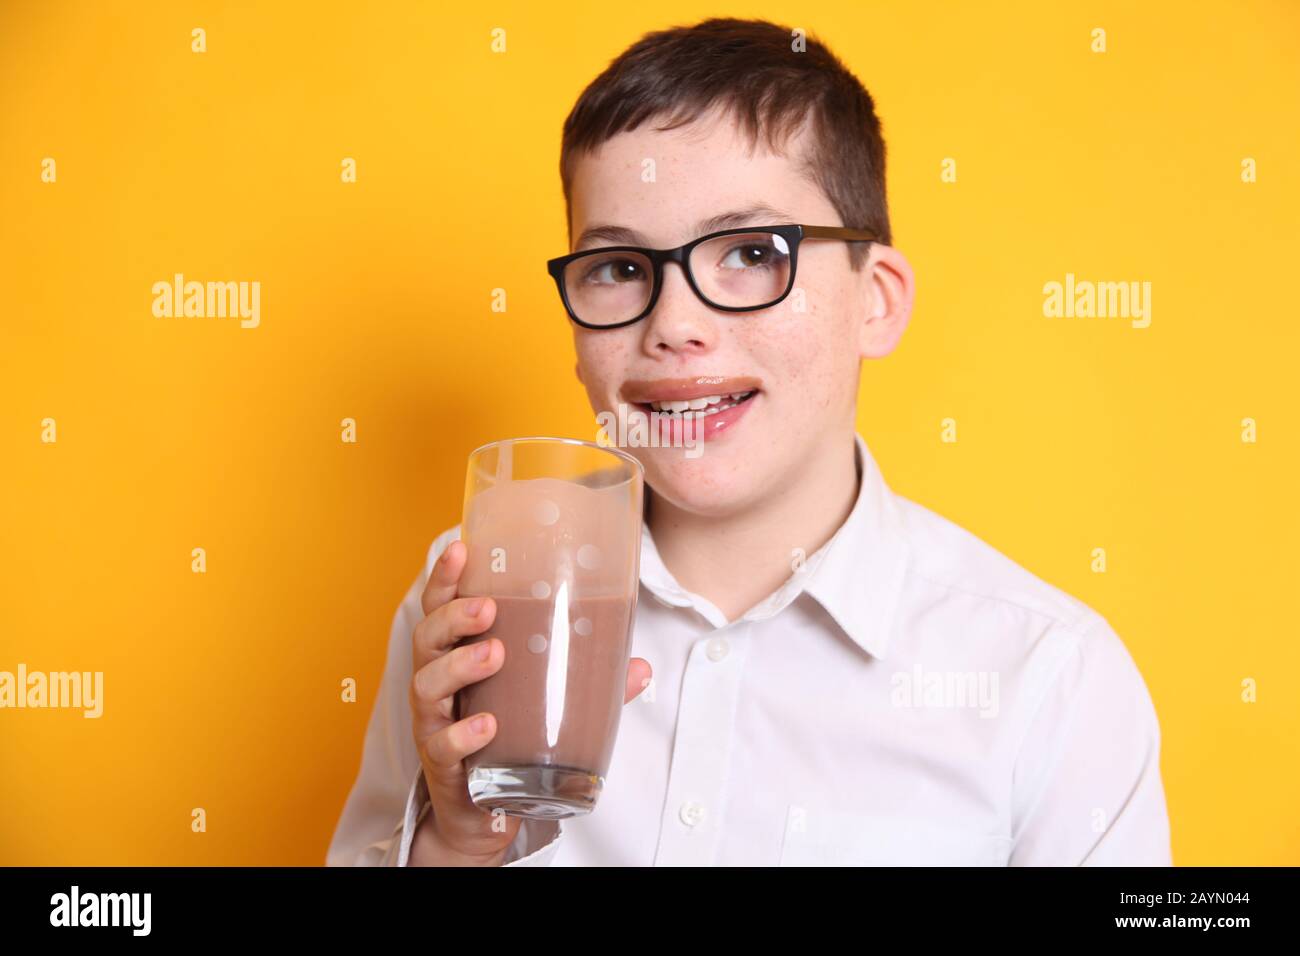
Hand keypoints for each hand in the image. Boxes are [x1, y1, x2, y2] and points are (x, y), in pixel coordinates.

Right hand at [408, 539, 652, 864]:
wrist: (482, 811)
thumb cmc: (506, 735)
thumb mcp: (543, 701)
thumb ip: (589, 682)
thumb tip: (641, 667)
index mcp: (457, 655)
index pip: (441, 607)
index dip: (445, 577)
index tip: (460, 546)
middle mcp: (437, 684)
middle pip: (427, 638)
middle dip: (454, 616)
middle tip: (489, 607)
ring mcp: (434, 723)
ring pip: (427, 685)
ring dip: (459, 665)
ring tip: (494, 654)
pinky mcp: (441, 765)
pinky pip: (443, 745)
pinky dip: (463, 733)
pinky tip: (488, 725)